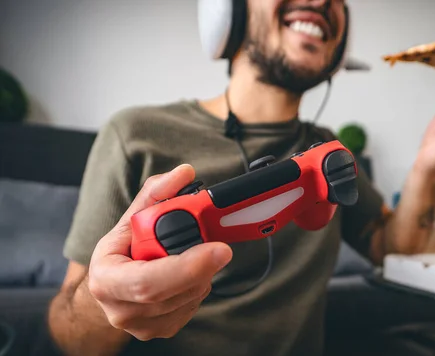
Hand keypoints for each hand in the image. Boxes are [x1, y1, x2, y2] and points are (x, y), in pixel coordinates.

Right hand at [86, 164, 232, 340]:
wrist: (112, 285)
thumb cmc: (122, 250)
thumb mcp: (133, 217)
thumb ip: (157, 193)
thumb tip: (184, 173)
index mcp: (106, 279)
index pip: (148, 282)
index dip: (187, 267)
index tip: (219, 248)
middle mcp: (119, 309)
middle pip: (174, 293)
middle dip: (202, 268)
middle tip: (220, 248)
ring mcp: (141, 326)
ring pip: (188, 300)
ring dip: (201, 276)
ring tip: (192, 258)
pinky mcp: (160, 331)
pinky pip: (192, 308)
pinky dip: (198, 288)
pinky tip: (188, 275)